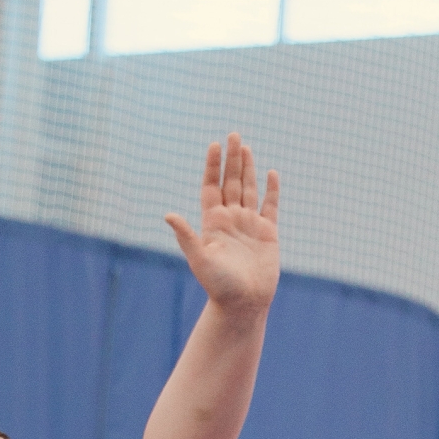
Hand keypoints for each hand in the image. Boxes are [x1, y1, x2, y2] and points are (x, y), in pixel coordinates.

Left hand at [165, 133, 279, 316]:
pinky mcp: (267, 234)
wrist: (244, 304)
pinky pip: (269, 206)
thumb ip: (186, 236)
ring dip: (247, 169)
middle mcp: (230, 219)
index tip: (214, 145)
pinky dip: (271, 190)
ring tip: (246, 147)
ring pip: (248, 189)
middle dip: (232, 159)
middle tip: (233, 134)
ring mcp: (249, 225)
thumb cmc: (219, 285)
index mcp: (213, 222)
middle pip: (230, 182)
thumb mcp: (200, 259)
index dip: (213, 166)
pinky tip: (270, 174)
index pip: (212, 186)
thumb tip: (168, 215)